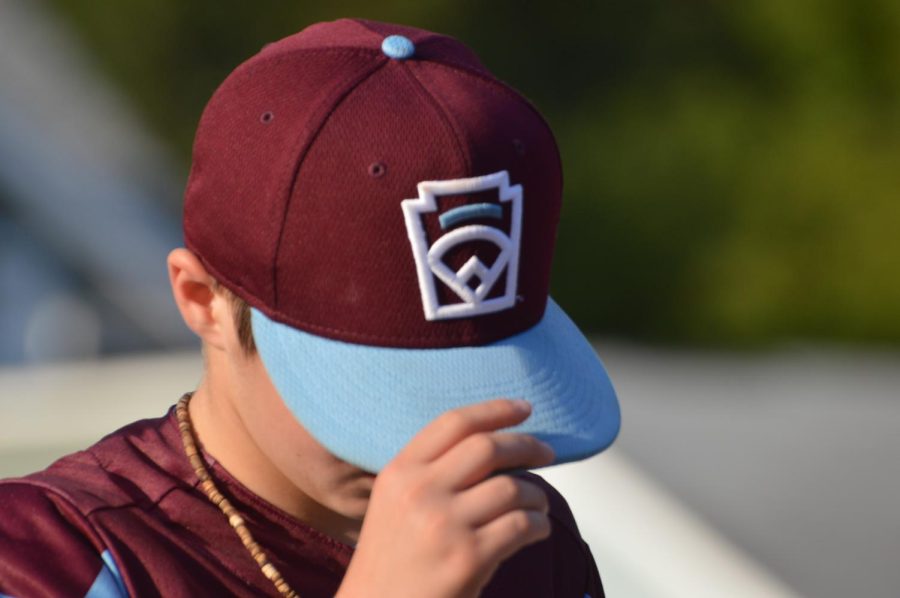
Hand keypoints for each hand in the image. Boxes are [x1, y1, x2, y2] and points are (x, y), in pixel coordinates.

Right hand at [336, 399, 554, 597]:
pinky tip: (537, 529)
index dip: (496, 409)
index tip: (524, 408)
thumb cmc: (392, 560)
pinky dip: (539, 524)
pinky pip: (522, 526)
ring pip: (513, 488)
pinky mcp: (468, 558)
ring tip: (539, 504)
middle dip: (526, 445)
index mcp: (399, 472)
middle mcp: (420, 492)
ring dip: (537, 494)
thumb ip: (430, 471)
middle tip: (546, 453)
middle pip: (488, 447)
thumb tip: (494, 444)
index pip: (454, 423)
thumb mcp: (394, 503)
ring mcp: (444, 524)